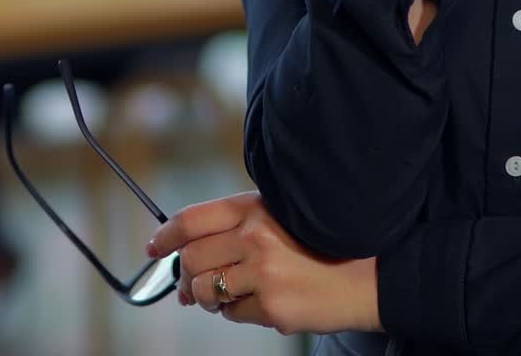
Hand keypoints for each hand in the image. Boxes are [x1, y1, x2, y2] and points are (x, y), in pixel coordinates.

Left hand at [145, 192, 380, 335]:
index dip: (166, 235)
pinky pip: (233, 314)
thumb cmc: (319, 241)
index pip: (193, 219)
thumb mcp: (280, 213)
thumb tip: (188, 252)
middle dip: (184, 276)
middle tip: (188, 286)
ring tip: (225, 294)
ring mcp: (263, 273)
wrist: (364, 273)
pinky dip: (236, 311)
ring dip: (207, 297)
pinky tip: (258, 301)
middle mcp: (256, 236)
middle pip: (191, 258)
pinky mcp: (272, 307)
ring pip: (206, 290)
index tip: (156, 247)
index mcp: (255, 207)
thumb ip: (239, 223)